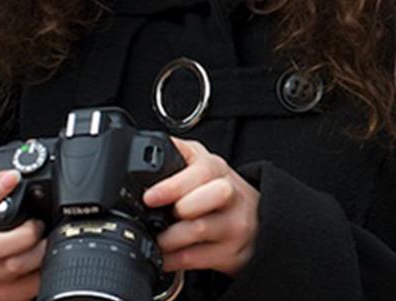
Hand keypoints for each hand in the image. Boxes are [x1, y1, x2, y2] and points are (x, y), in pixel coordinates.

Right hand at [0, 170, 45, 300]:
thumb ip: (6, 184)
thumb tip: (32, 155)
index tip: (13, 176)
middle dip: (24, 234)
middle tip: (39, 224)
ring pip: (14, 266)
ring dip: (39, 252)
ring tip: (47, 240)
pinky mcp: (2, 293)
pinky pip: (29, 285)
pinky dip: (44, 271)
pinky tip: (46, 259)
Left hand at [143, 138, 258, 276]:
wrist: (257, 215)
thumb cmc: (219, 186)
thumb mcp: (201, 161)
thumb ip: (177, 151)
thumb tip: (147, 144)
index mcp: (216, 168)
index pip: (200, 172)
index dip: (173, 185)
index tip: (150, 196)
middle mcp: (229, 194)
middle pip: (208, 198)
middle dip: (181, 208)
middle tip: (158, 217)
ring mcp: (234, 224)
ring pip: (201, 230)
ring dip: (171, 239)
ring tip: (157, 239)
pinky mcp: (233, 253)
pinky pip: (199, 259)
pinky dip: (175, 260)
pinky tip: (165, 257)